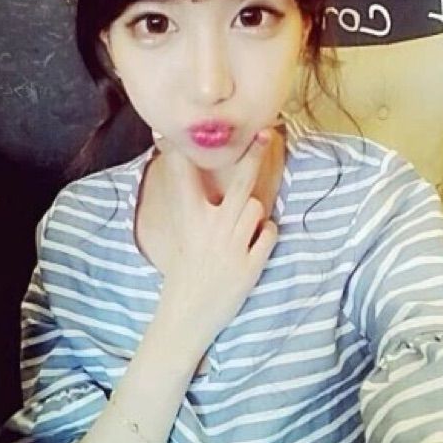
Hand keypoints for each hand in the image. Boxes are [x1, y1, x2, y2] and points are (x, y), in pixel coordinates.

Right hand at [153, 130, 278, 360]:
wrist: (187, 314)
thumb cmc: (185, 270)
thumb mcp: (182, 234)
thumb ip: (192, 206)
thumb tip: (196, 177)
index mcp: (189, 218)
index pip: (184, 174)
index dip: (180, 149)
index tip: (173, 128)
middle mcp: (212, 227)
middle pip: (241, 182)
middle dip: (254, 154)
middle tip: (266, 131)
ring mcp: (233, 246)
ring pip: (256, 207)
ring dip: (254, 214)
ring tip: (241, 230)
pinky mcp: (251, 264)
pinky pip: (269, 233)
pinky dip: (264, 235)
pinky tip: (251, 245)